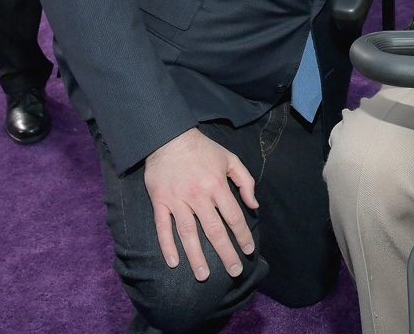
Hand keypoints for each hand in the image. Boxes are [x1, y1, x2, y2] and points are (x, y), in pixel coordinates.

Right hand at [143, 128, 258, 281]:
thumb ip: (245, 181)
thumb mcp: (230, 159)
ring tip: (203, 275)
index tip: (248, 250)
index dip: (242, 235)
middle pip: (214, 230)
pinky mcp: (160, 201)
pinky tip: (174, 262)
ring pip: (189, 233)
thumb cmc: (203, 149)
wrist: (169, 137)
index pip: (233, 216)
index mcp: (217, 185)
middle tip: (234, 271)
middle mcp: (198, 195)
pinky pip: (163, 226)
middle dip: (225, 253)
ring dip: (196, 256)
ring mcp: (177, 199)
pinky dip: (167, 245)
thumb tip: (254, 205)